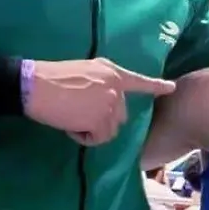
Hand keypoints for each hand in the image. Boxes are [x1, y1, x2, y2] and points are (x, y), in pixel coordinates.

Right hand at [24, 58, 174, 145]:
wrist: (37, 85)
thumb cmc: (54, 77)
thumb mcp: (85, 70)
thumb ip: (102, 81)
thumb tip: (105, 96)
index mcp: (113, 72)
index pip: (139, 81)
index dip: (156, 86)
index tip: (171, 88)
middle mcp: (116, 88)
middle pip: (119, 115)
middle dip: (102, 120)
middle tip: (78, 113)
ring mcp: (110, 104)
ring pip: (108, 129)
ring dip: (92, 130)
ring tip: (72, 117)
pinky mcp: (100, 120)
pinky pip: (97, 138)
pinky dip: (83, 137)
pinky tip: (70, 126)